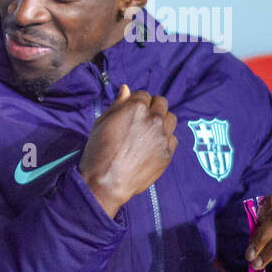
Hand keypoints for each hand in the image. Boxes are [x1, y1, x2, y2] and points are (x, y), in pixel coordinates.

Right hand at [79, 84, 177, 218]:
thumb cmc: (98, 152)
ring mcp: (163, 136)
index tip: (130, 111)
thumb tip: (126, 89)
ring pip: (171, 119)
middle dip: (152, 107)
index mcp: (136, 108)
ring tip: (149, 132)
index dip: (136, 102)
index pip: (144, 95)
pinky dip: (164, 139)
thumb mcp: (101, 123)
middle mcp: (154, 119)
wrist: (106, 182)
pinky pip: (172, 138)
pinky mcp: (168, 152)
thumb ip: (117, 105)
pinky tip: (152, 147)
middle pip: (162, 103)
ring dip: (162, 121)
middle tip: (141, 120)